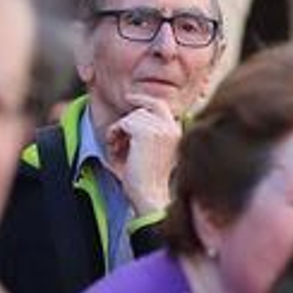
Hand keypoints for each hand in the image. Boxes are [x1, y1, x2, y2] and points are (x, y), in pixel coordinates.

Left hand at [105, 94, 182, 214]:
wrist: (150, 194)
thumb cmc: (149, 181)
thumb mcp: (153, 152)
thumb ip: (149, 134)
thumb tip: (131, 118)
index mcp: (178, 133)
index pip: (160, 106)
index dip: (143, 99)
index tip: (129, 98)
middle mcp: (172, 128)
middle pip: (142, 109)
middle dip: (126, 123)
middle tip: (116, 140)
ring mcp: (160, 129)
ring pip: (131, 116)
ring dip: (119, 132)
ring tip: (118, 150)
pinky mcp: (146, 133)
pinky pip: (122, 123)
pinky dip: (114, 135)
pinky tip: (116, 150)